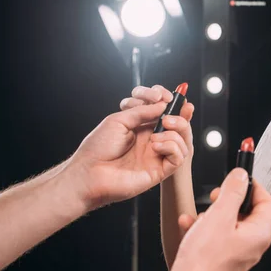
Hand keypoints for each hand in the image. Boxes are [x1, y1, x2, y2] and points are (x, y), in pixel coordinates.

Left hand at [66, 87, 193, 210]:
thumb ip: (142, 111)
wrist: (88, 173)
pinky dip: (172, 147)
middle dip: (180, 117)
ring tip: (157, 133)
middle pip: (179, 127)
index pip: (166, 114)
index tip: (168, 96)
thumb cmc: (98, 147)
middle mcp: (152, 141)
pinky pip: (178, 157)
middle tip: (168, 117)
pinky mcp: (160, 171)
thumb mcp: (119, 120)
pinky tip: (156, 146)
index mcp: (142, 128)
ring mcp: (156, 156)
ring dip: (175, 132)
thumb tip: (163, 105)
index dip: (171, 104)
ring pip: (182, 141)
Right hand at [157, 168, 270, 270]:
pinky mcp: (220, 258)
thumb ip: (233, 192)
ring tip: (200, 214)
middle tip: (217, 196)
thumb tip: (241, 176)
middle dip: (228, 200)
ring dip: (211, 213)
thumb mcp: (220, 216)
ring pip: (227, 222)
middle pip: (246, 211)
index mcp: (259, 234)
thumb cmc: (205, 262)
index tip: (239, 178)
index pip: (267, 202)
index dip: (253, 187)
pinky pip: (214, 235)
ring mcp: (236, 252)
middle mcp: (251, 244)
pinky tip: (189, 224)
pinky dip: (202, 227)